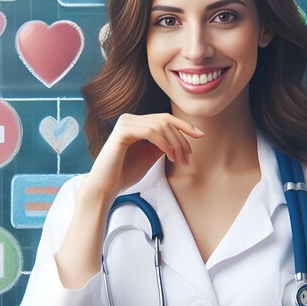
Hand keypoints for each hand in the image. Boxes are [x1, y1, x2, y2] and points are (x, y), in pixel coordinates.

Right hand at [85, 113, 202, 200]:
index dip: (184, 125)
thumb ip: (162, 145)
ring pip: (161, 125)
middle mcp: (129, 119)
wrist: (106, 187)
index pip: (164, 119)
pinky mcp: (122, 131)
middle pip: (165, 121)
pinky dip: (164, 143)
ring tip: (178, 160)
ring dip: (175, 143)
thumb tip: (180, 138)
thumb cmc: (125, 174)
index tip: (200, 135)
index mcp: (135, 123)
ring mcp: (125, 123)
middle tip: (187, 158)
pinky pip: (151, 132)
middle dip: (181, 139)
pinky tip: (169, 154)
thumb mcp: (149, 156)